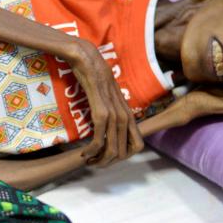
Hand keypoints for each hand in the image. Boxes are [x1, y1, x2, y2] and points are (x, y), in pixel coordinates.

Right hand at [66, 39, 143, 166]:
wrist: (86, 58)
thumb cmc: (94, 76)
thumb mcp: (106, 96)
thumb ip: (110, 109)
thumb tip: (106, 124)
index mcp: (127, 113)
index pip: (137, 145)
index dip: (124, 156)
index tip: (107, 156)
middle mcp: (124, 115)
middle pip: (125, 152)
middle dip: (109, 162)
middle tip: (94, 163)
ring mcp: (114, 114)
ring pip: (113, 149)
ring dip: (99, 160)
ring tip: (88, 161)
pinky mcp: (101, 112)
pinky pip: (99, 139)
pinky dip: (92, 150)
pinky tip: (84, 152)